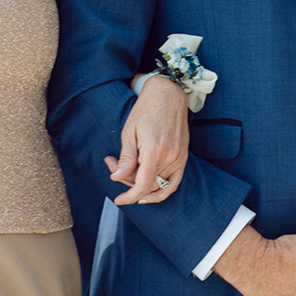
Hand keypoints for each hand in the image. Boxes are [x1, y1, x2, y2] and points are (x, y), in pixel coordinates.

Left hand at [106, 74, 187, 206]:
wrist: (168, 94)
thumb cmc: (145, 110)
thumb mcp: (129, 132)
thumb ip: (126, 158)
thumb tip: (116, 178)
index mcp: (154, 150)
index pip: (142, 185)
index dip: (129, 196)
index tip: (118, 200)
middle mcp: (169, 156)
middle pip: (147, 184)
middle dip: (127, 180)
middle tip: (112, 162)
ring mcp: (179, 158)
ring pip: (157, 184)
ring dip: (140, 182)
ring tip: (126, 167)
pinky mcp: (183, 157)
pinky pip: (174, 183)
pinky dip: (163, 192)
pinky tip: (149, 196)